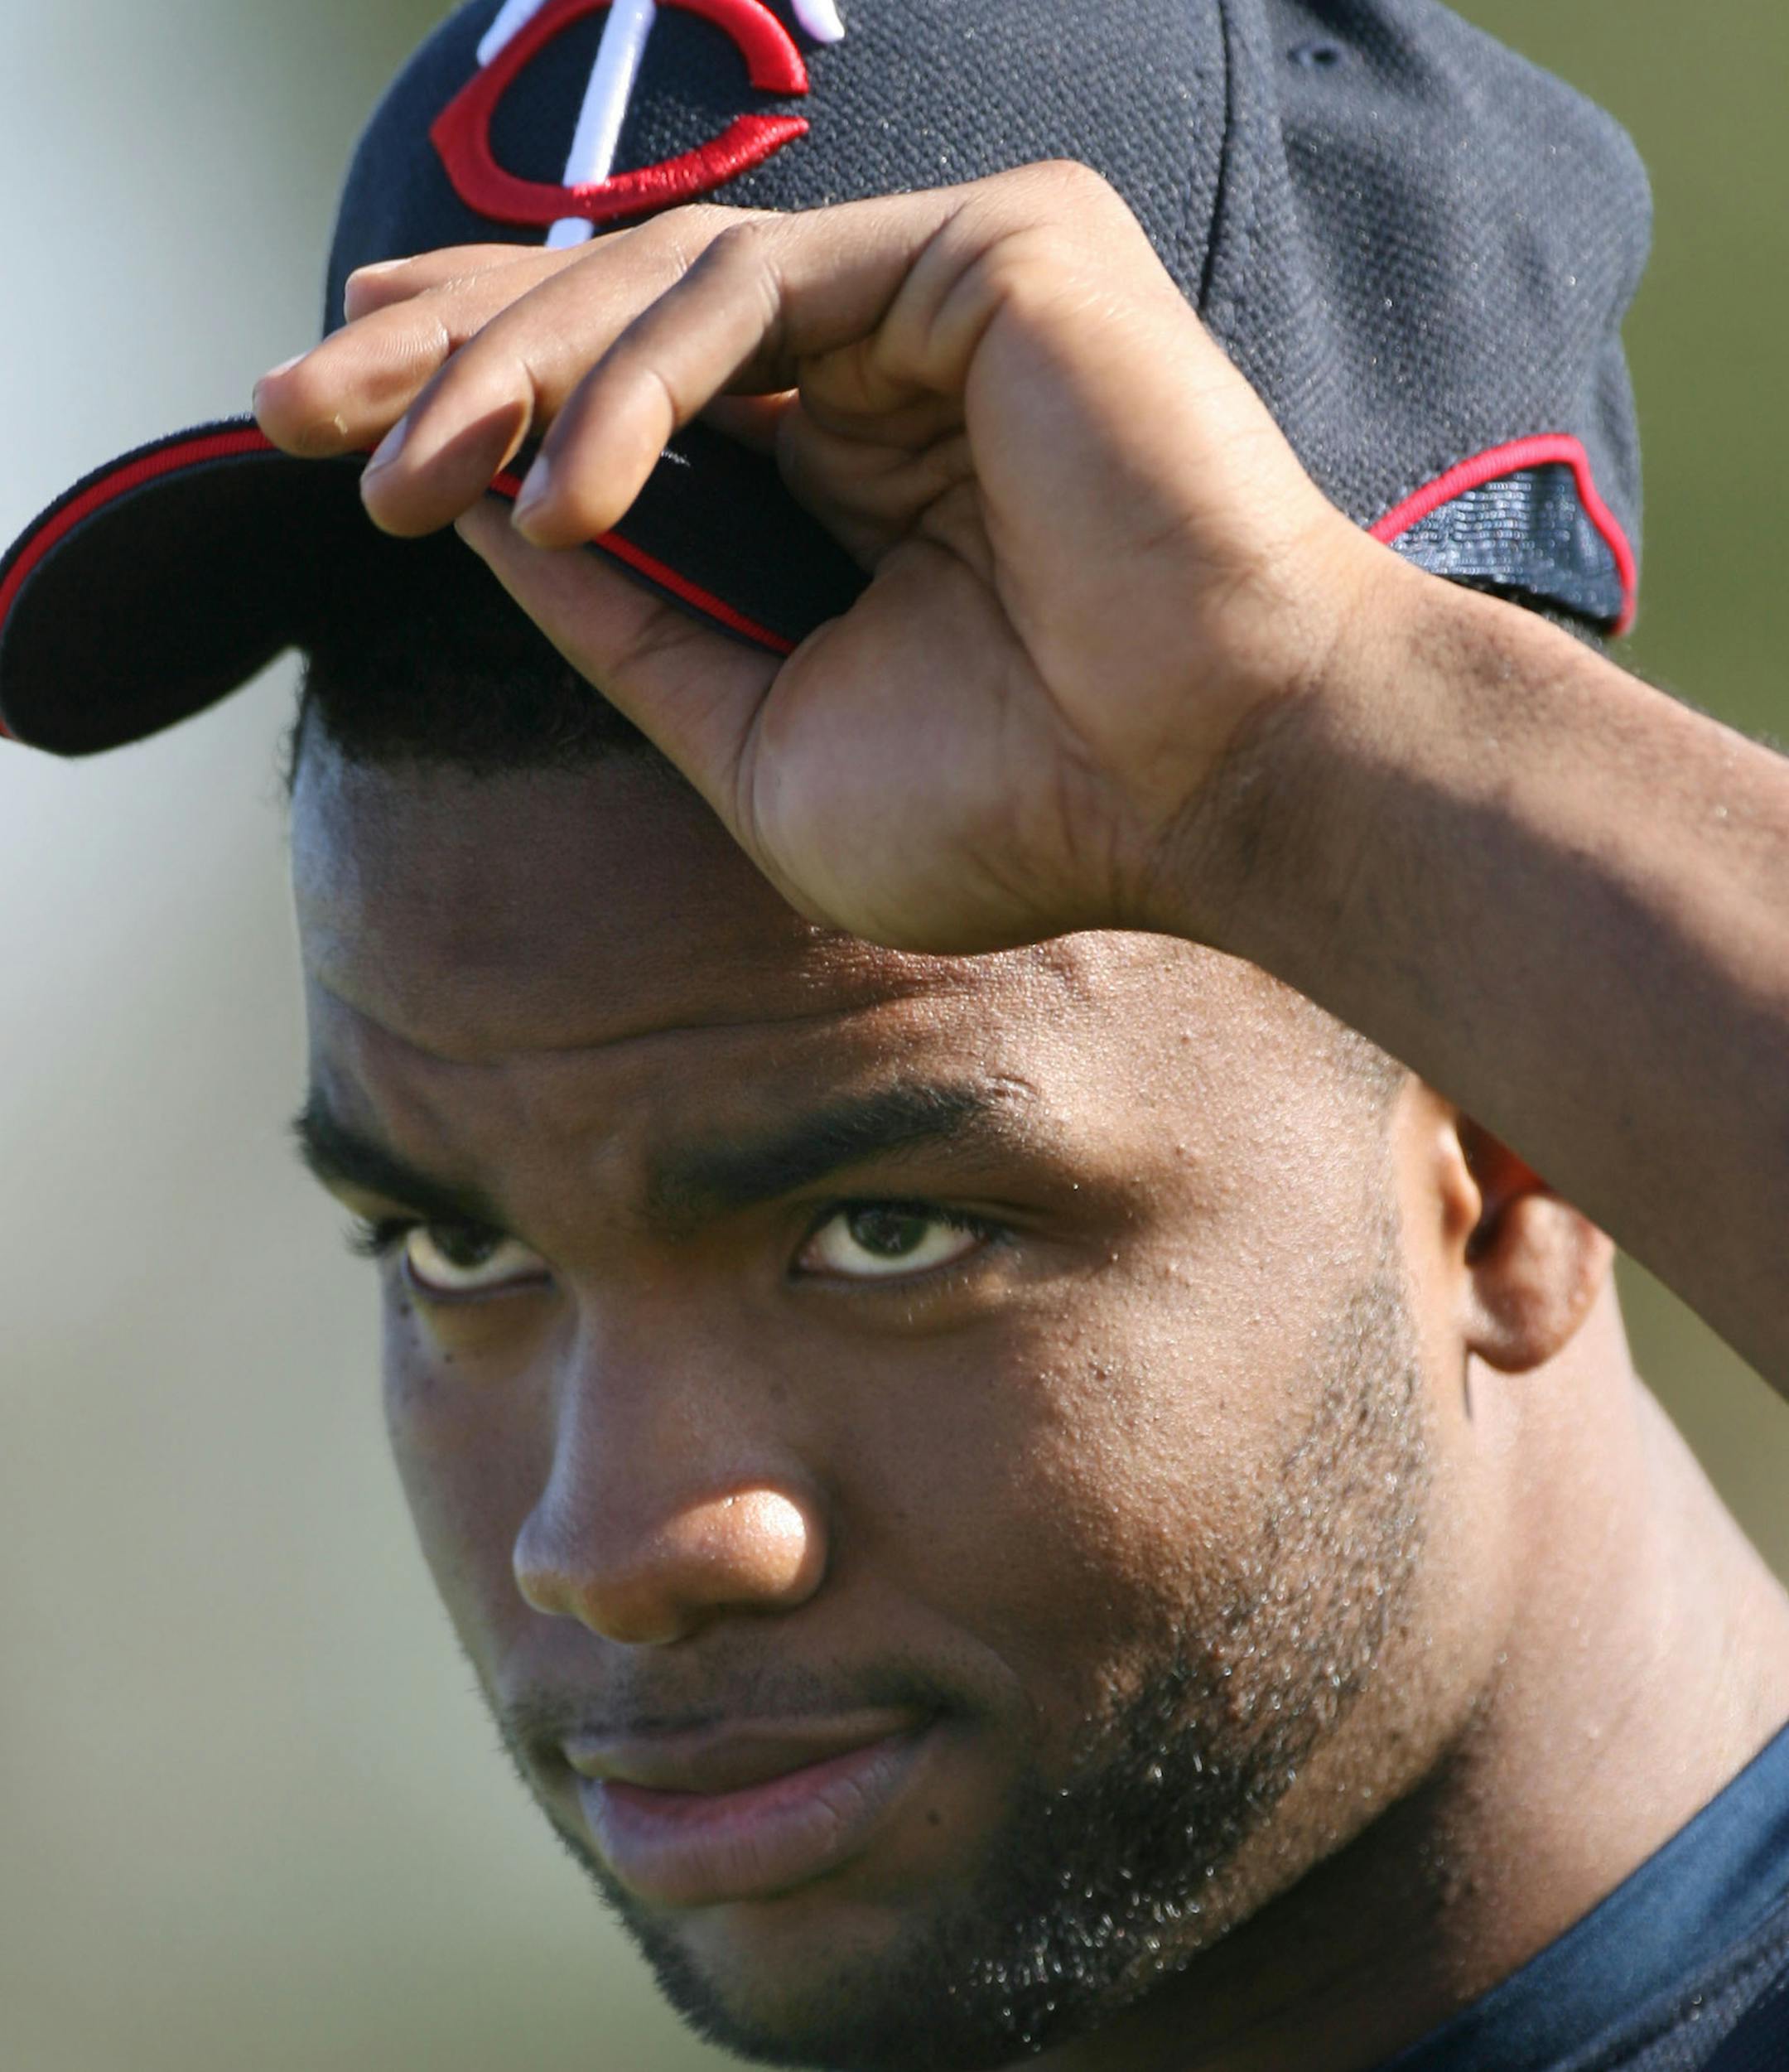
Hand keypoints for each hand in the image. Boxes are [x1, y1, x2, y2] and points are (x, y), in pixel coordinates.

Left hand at [255, 162, 1382, 951]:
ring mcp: (944, 288)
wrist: (1213, 792)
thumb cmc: (1023, 804)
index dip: (487, 387)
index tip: (344, 436)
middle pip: (623, 298)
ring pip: (668, 272)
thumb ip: (631, 627)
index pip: (639, 383)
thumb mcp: (760, 744)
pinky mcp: (993, 247)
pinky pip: (757, 286)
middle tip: (288, 411)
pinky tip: (562, 493)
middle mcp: (892, 357)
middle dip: (440, 348)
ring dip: (506, 368)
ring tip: (396, 477)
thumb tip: (485, 524)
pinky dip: (639, 384)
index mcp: (849, 466)